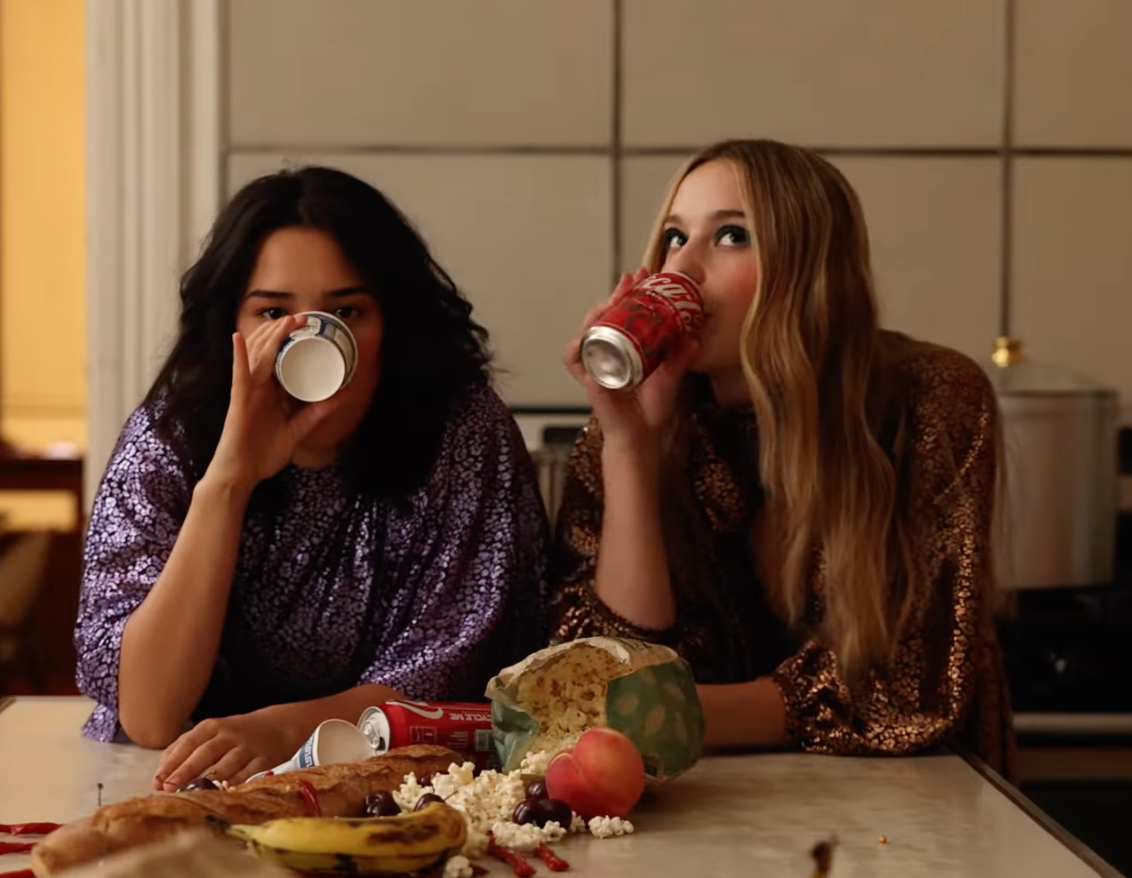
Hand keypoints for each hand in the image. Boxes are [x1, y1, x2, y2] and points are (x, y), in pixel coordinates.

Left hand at [152, 711, 294, 790]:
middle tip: (169, 788)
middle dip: (186, 771)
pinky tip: (224, 792)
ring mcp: (247, 746)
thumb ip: (184, 750)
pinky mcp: (264, 759)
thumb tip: (158, 777)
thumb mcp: (210, 734)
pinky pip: (248, 773)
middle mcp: (228, 734)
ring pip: (226, 763)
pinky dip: (236, 783)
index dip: (172, 763)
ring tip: (194, 794)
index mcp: (211, 727)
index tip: (157, 781)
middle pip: (205, 752)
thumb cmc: (235, 735)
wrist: (277, 726)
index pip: (187, 743)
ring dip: (209, 780)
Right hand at [203, 316, 341, 492]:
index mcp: (267, 391)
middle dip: (282, 332)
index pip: (276, 358)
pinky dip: (239, 357)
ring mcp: (246, 393)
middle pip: (266, 351)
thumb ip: (315, 414)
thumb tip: (340, 397)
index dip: (288, 339)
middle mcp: (256, 387)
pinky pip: (239, 376)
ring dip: (269, 336)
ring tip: (286, 322)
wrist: (242, 475)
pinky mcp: (239, 403)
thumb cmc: (263, 453)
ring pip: (256, 357)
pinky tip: (239, 340)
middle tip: (302, 318)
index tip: (306, 326)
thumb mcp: (297, 430)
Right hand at [564, 268, 698, 456]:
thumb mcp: (671, 376)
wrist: (641, 435)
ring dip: (595, 313)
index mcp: (628, 347)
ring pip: (586, 330)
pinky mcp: (587, 378)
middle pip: (604, 315)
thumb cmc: (652, 409)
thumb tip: (695, 336)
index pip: (625, 312)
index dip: (630, 293)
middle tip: (628, 282)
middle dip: (614, 294)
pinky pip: (573, 359)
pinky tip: (586, 339)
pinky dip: (577, 348)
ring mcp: (596, 363)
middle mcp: (610, 351)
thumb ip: (681, 356)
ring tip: (609, 304)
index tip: (642, 275)